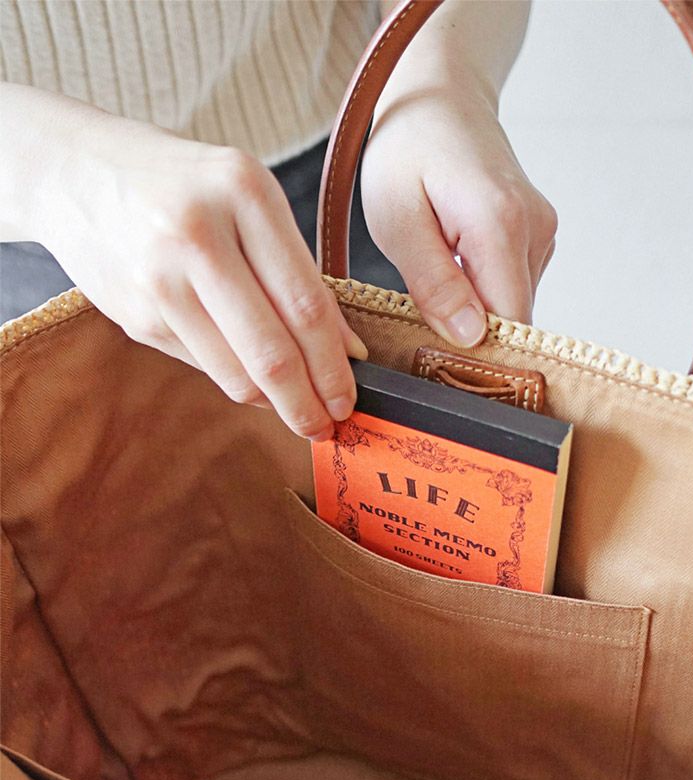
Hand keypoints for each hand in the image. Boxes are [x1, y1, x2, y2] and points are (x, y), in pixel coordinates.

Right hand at [15, 91, 367, 439]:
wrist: (77, 171)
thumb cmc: (183, 188)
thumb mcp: (247, 202)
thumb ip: (298, 272)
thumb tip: (347, 351)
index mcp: (244, 193)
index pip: (306, 303)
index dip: (333, 365)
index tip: (347, 398)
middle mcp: (200, 234)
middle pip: (273, 351)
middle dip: (307, 402)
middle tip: (325, 427)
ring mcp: (161, 278)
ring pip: (236, 372)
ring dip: (273, 403)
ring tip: (293, 410)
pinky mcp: (136, 313)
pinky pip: (203, 365)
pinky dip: (234, 381)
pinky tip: (247, 377)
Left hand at [360, 82, 556, 346]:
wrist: (440, 98)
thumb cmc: (407, 152)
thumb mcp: (397, 220)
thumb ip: (434, 283)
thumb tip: (469, 337)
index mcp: (500, 225)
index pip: (508, 325)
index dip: (476, 354)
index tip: (437, 361)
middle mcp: (535, 229)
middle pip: (514, 321)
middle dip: (472, 334)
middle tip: (423, 320)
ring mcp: (543, 232)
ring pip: (513, 307)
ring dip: (475, 310)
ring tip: (436, 274)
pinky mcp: (540, 236)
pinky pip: (513, 287)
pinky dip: (483, 291)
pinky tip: (455, 265)